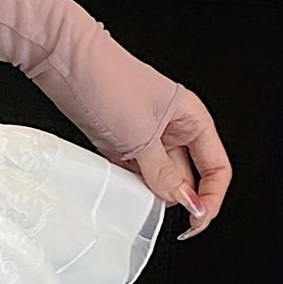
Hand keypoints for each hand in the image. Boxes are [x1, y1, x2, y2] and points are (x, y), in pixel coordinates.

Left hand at [119, 86, 230, 240]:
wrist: (67, 64)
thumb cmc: (110, 83)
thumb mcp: (142, 137)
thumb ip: (163, 173)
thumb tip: (185, 201)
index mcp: (192, 119)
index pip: (216, 167)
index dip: (211, 196)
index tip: (196, 219)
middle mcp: (173, 128)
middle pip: (186, 176)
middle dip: (175, 196)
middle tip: (158, 210)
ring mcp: (144, 136)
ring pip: (157, 176)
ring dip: (149, 191)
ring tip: (137, 196)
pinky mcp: (118, 141)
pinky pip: (132, 171)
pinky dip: (128, 183)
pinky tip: (119, 188)